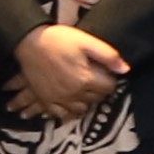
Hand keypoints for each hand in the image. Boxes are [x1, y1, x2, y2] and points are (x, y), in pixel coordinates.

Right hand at [12, 23, 128, 120]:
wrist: (29, 42)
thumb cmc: (59, 39)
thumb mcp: (86, 41)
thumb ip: (108, 55)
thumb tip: (125, 70)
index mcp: (87, 79)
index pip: (109, 87)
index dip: (109, 78)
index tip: (104, 71)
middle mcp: (75, 93)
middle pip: (96, 98)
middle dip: (98, 89)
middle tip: (94, 78)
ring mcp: (59, 99)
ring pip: (80, 109)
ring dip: (85, 101)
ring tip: (83, 91)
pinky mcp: (46, 99)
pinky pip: (61, 114)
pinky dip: (68, 113)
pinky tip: (71, 107)